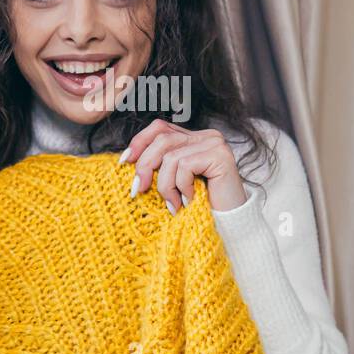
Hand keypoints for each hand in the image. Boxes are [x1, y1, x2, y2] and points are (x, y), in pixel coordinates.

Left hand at [119, 119, 246, 213]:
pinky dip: (181, 188)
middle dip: (145, 166)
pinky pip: (185, 166)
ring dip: (165, 185)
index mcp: (193, 138)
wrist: (229, 226)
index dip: (139, 142)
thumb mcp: (173, 182)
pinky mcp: (220, 155)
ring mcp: (215, 143)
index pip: (160, 127)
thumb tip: (127, 158)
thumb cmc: (199, 207)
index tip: (124, 162)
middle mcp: (206, 136)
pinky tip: (189, 201)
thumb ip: (158, 165)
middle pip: (162, 139)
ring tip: (172, 204)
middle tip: (138, 190)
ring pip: (171, 156)